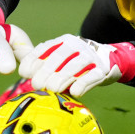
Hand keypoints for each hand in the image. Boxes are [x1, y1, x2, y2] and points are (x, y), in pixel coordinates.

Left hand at [18, 34, 134, 96]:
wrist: (110, 59)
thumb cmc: (78, 63)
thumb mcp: (62, 59)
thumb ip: (46, 64)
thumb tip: (27, 74)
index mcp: (64, 41)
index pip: (45, 48)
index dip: (33, 60)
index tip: (24, 73)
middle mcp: (77, 45)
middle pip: (59, 57)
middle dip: (45, 71)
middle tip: (37, 85)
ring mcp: (91, 56)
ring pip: (74, 66)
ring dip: (61, 79)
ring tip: (52, 90)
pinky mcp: (103, 68)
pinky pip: (92, 76)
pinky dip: (83, 84)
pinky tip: (75, 92)